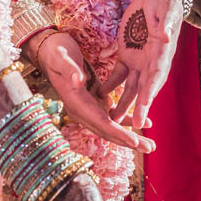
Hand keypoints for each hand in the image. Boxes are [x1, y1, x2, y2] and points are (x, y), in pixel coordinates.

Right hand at [24, 29, 153, 152]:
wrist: (50, 51)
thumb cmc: (56, 52)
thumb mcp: (61, 57)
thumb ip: (69, 69)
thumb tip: (78, 80)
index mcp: (76, 103)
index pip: (100, 122)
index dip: (117, 133)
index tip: (134, 141)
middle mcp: (82, 110)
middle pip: (108, 131)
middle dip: (129, 142)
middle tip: (150, 149)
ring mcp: (89, 108)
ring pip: (111, 127)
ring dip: (130, 137)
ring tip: (150, 146)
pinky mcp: (95, 102)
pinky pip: (112, 117)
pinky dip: (127, 122)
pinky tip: (145, 124)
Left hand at [99, 0, 183, 131]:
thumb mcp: (168, 6)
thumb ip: (167, 22)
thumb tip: (166, 38)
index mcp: (162, 52)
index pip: (156, 75)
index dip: (150, 92)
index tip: (145, 107)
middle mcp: (152, 61)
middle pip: (145, 87)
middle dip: (139, 107)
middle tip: (134, 125)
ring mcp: (139, 59)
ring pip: (130, 86)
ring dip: (123, 103)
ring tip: (113, 120)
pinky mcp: (127, 54)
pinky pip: (118, 73)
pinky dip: (110, 85)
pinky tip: (101, 95)